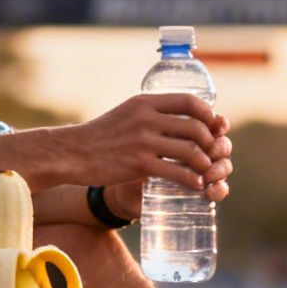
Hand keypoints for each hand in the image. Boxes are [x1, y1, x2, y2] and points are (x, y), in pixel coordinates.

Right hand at [67, 96, 230, 201]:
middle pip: (195, 127)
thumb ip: (150, 113)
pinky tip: (196, 186)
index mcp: (145, 102)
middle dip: (211, 143)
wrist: (72, 152)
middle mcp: (146, 118)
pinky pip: (176, 172)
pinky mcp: (139, 164)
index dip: (208, 114)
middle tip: (213, 155)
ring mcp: (143, 141)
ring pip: (190, 151)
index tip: (214, 126)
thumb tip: (178, 119)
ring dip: (205, 164)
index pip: (189, 101)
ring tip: (207, 172)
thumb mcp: (126, 113)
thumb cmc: (101, 135)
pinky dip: (192, 180)